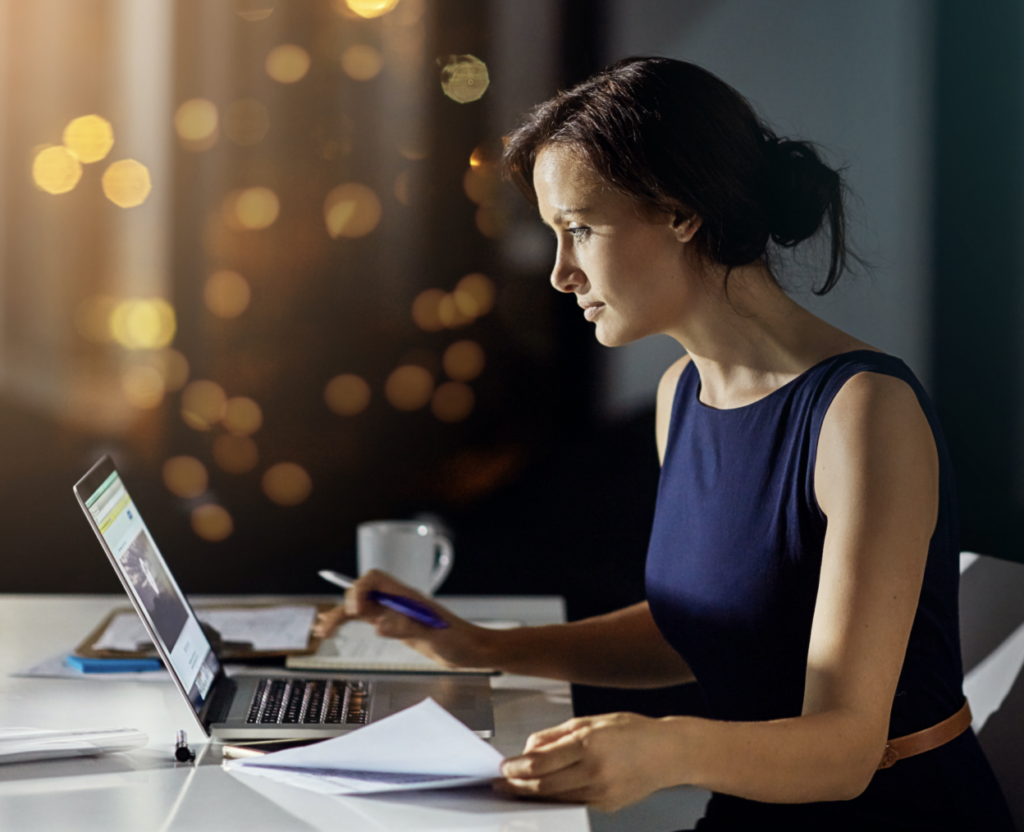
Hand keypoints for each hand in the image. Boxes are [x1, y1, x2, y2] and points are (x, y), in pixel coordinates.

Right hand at [312, 569, 491, 668]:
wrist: (472, 650)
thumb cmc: (459, 640)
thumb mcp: (435, 636)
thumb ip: (407, 628)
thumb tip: (379, 626)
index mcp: (407, 596)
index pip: (375, 579)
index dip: (359, 589)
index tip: (354, 610)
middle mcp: (398, 600)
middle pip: (362, 592)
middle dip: (343, 604)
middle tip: (328, 628)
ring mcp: (395, 612)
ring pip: (360, 606)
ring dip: (339, 615)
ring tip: (320, 631)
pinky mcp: (395, 625)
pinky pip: (366, 619)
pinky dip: (348, 622)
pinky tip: (334, 630)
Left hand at [495, 712, 671, 811]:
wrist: (669, 753)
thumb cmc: (633, 731)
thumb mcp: (592, 721)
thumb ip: (557, 735)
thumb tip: (530, 747)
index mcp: (590, 745)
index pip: (541, 762)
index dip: (517, 767)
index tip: (504, 767)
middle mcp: (595, 771)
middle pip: (544, 786)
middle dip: (518, 786)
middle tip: (501, 784)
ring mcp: (601, 793)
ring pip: (556, 798)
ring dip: (532, 795)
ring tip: (515, 789)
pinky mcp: (607, 806)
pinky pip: (573, 802)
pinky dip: (555, 798)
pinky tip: (544, 792)